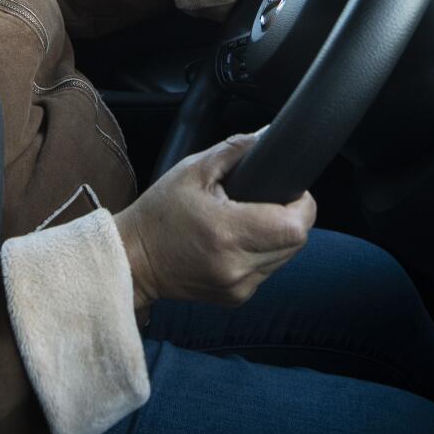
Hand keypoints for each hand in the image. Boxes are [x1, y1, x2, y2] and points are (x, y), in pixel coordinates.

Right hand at [113, 132, 315, 308]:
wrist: (133, 260)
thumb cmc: (158, 214)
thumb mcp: (191, 171)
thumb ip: (233, 149)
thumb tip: (267, 136)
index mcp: (227, 232)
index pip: (295, 225)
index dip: (301, 203)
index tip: (289, 190)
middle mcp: (236, 265)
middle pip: (297, 242)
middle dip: (292, 218)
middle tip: (269, 200)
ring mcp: (238, 286)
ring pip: (286, 258)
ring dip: (279, 237)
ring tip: (251, 220)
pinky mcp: (236, 297)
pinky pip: (268, 271)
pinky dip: (263, 254)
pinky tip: (239, 242)